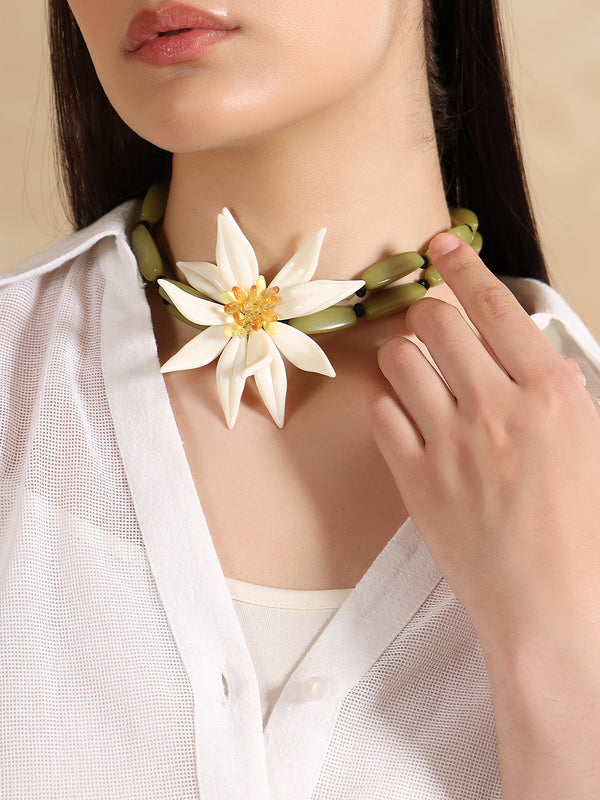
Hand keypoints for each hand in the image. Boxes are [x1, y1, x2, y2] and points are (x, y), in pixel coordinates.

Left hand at [368, 233, 599, 795]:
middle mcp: (496, 407)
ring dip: (405, 356)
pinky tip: (410, 422)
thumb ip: (560, 389)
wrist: (548, 604)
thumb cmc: (580, 528)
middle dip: (428, 311)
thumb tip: (533, 352)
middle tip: (431, 322)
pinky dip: (390, 409)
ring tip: (419, 374)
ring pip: (399, 359)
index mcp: (549, 392)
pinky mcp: (414, 477)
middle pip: (436, 320)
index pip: (495, 305)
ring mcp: (449, 441)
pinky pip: (380, 413)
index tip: (439, 245)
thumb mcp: (589, 443)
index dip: (461, 265)